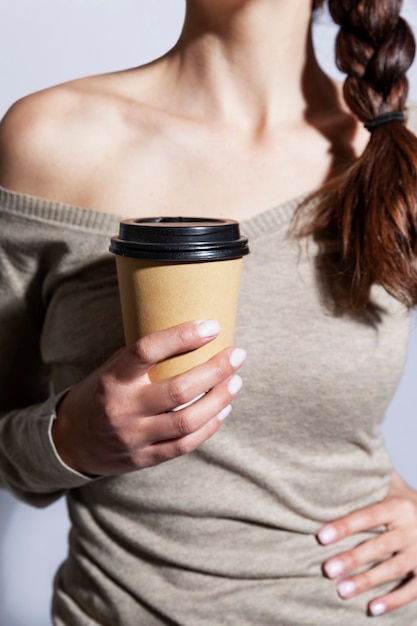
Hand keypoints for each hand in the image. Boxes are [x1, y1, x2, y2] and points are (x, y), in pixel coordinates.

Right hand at [52, 319, 245, 476]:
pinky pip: (185, 445)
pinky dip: (209, 427)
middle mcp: (123, 409)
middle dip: (215, 370)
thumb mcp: (111, 370)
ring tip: (236, 382)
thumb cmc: (101, 395)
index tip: (212, 326)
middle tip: (237, 355)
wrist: (70, 443)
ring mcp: (134, 437)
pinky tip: (223, 410)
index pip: (146, 351)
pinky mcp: (144, 459)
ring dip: (219, 400)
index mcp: (113, 379)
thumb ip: (144, 360)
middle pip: (178, 390)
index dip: (182, 336)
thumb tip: (192, 337)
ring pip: (187, 421)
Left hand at [317, 473, 416, 616]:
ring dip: (367, 582)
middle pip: (378, 546)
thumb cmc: (408, 501)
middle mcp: (411, 529)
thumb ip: (372, 478)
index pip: (367, 516)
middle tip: (327, 569)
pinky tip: (373, 608)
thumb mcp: (395, 486)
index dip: (344, 526)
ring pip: (392, 570)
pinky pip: (413, 590)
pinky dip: (394, 601)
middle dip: (352, 558)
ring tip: (342, 591)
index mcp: (399, 506)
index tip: (321, 536)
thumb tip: (341, 462)